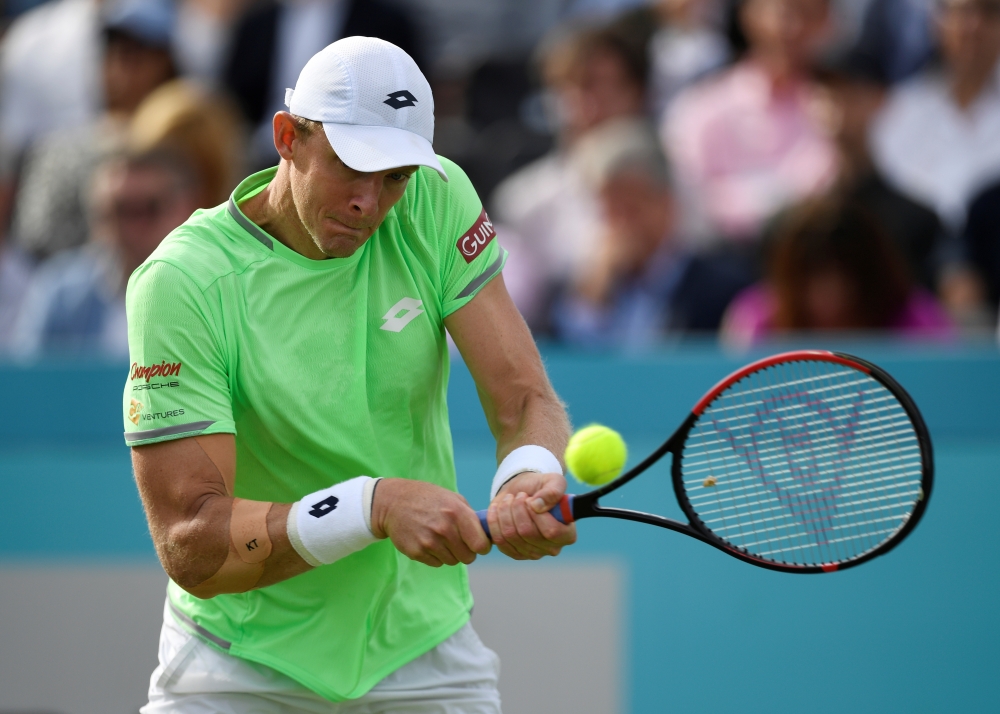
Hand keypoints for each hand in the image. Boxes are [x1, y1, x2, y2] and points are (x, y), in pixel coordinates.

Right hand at [371, 478, 491, 566]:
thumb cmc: (428, 498)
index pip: (481, 545)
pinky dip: (436, 556)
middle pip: (468, 557)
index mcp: (457, 513)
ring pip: (453, 561)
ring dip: (450, 553)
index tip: (478, 543)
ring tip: (441, 538)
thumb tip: (488, 535)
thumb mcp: (453, 498)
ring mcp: (429, 542)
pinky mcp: (417, 552)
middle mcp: (444, 529)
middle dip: (466, 551)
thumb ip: (471, 516)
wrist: (393, 502)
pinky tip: (428, 541)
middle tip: (458, 541)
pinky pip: (437, 563)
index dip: (482, 546)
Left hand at [488, 471, 576, 559]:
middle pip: (527, 532)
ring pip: (510, 535)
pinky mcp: (515, 553)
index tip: (530, 499)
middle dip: (517, 508)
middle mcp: (552, 548)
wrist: (523, 492)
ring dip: (505, 511)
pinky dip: (494, 521)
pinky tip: (497, 508)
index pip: (551, 531)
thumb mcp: (553, 481)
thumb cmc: (542, 488)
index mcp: (567, 534)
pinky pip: (499, 540)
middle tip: (519, 496)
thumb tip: (538, 505)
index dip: (536, 514)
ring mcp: (532, 554)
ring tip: (509, 499)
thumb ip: (553, 491)